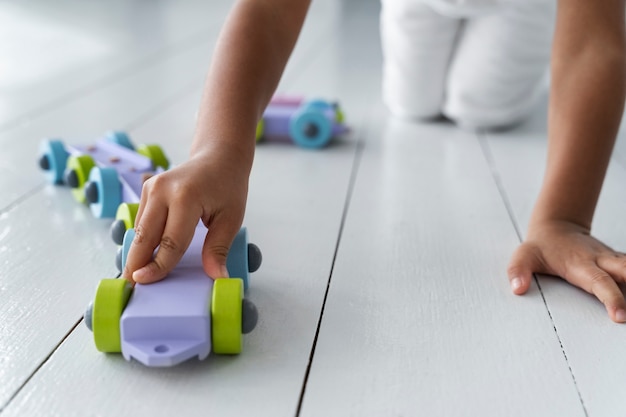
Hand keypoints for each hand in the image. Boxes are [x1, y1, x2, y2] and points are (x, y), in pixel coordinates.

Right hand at [122, 149, 248, 283]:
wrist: (218, 157)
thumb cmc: (227, 187)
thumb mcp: (231, 218)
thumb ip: (219, 249)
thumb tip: (216, 277)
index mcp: (185, 197)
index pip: (169, 242)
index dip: (157, 266)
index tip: (144, 284)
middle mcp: (162, 191)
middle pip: (144, 236)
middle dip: (135, 263)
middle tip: (128, 287)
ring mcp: (151, 188)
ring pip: (138, 230)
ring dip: (136, 253)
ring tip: (135, 276)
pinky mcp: (146, 189)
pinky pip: (141, 221)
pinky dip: (142, 239)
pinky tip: (143, 256)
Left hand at [507, 220, 625, 322]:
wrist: (558, 227)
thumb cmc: (540, 247)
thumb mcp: (523, 256)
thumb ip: (518, 271)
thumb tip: (517, 289)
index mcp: (580, 264)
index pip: (599, 283)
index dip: (611, 298)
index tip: (620, 317)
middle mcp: (602, 261)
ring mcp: (613, 261)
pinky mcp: (619, 264)